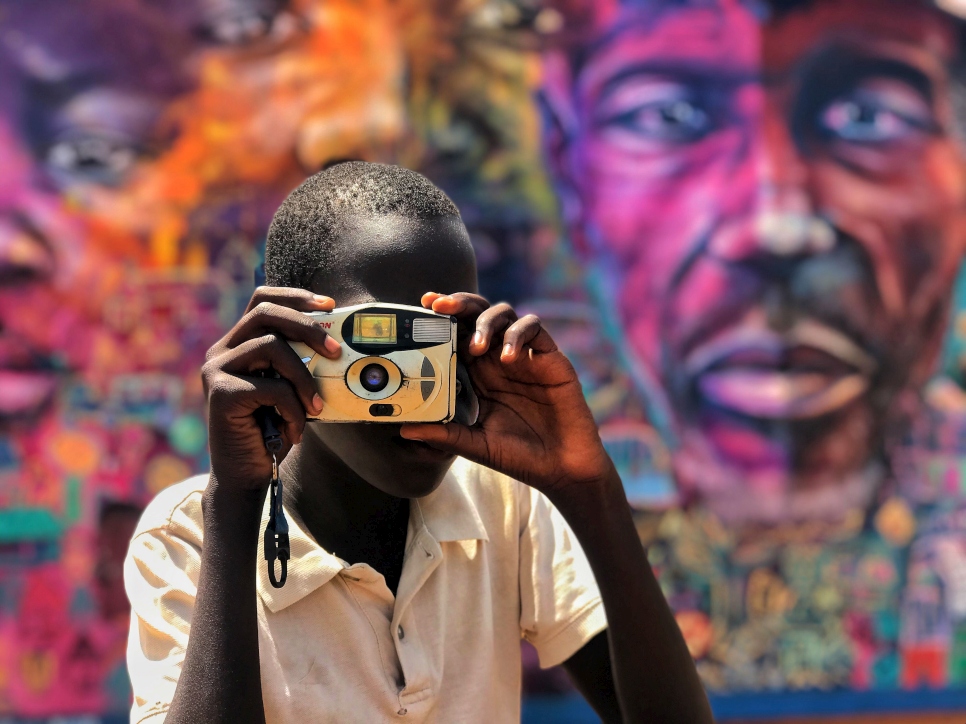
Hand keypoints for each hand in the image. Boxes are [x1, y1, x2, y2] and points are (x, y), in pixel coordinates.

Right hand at [202, 287, 340, 491]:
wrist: (247, 475)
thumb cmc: (273, 430)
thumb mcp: (290, 388)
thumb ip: (299, 361)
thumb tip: (338, 341)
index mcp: (237, 344)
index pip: (262, 300)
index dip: (296, 297)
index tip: (329, 305)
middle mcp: (221, 351)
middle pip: (265, 313)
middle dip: (308, 328)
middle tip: (336, 351)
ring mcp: (216, 370)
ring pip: (271, 347)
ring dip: (303, 378)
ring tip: (315, 407)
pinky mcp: (220, 393)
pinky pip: (271, 387)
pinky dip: (293, 408)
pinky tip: (294, 429)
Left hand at [401, 292, 615, 503]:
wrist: (562, 470)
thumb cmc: (520, 458)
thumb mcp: (477, 446)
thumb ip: (446, 435)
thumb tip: (405, 430)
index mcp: (480, 376)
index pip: (457, 336)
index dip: (440, 320)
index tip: (421, 308)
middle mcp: (500, 360)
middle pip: (478, 316)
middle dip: (459, 304)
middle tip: (439, 306)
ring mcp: (525, 356)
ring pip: (505, 314)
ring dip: (486, 321)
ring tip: (477, 347)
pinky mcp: (550, 358)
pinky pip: (533, 329)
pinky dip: (518, 335)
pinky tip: (510, 358)